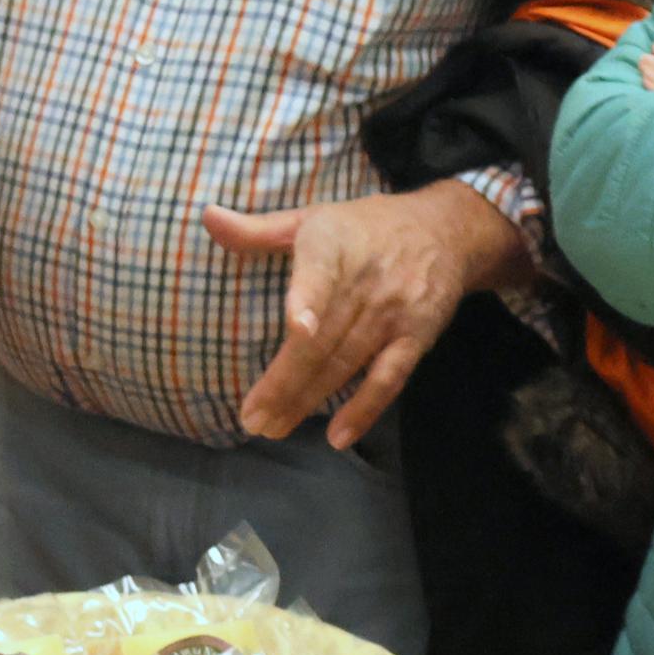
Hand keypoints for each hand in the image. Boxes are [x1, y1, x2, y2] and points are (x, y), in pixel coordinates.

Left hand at [204, 179, 524, 450]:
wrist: (446, 230)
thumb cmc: (364, 226)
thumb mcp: (313, 217)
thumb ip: (259, 229)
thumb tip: (207, 217)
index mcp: (333, 247)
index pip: (321, 276)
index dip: (309, 301)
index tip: (296, 327)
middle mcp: (364, 282)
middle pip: (322, 340)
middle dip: (285, 383)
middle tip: (252, 418)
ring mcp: (392, 314)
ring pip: (345, 364)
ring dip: (308, 401)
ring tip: (273, 427)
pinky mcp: (416, 337)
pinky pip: (389, 379)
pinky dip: (365, 409)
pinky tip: (337, 437)